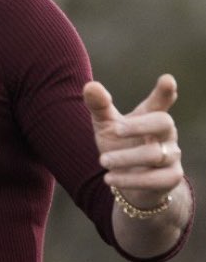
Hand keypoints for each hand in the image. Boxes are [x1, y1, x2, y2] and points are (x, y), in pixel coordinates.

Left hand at [83, 74, 183, 207]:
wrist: (129, 181)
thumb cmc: (120, 145)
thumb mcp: (106, 125)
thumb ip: (99, 106)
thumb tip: (90, 85)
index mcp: (149, 116)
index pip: (160, 102)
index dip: (164, 92)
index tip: (167, 79)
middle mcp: (165, 134)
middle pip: (164, 122)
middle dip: (140, 125)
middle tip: (116, 130)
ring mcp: (171, 156)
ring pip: (155, 154)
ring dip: (125, 158)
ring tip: (103, 161)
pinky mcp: (170, 178)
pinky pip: (155, 179)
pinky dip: (130, 179)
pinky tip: (110, 178)